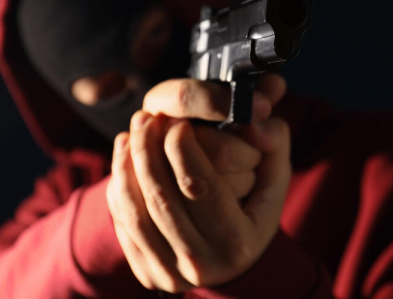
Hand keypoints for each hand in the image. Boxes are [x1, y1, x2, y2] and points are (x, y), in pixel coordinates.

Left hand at [106, 75, 290, 291]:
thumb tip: (255, 125)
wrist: (234, 261)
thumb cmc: (254, 207)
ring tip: (128, 136)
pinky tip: (123, 160)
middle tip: (146, 119)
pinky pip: (124, 225)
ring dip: (126, 167)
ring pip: (135, 212)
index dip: (181, 147)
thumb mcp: (275, 176)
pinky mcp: (147, 273)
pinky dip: (118, 188)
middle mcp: (202, 263)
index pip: (198, 184)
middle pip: (161, 197)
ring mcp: (170, 273)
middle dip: (147, 150)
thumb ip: (274, 142)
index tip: (178, 122)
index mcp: (237, 241)